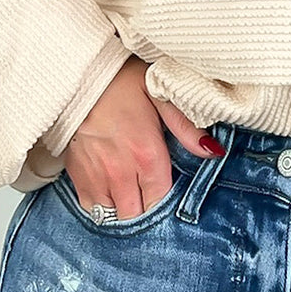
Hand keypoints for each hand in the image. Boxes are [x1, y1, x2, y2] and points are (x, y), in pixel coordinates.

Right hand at [65, 55, 222, 217]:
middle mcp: (122, 173)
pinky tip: (110, 189)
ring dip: (124, 208)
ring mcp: (97, 177)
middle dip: (146, 209)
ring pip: (114, 217)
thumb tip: (214, 151)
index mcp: (147, 155)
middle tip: (149, 192)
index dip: (166, 202)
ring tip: (131, 192)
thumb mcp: (160, 95)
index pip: (161, 202)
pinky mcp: (77, 176)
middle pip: (138, 216)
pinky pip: (92, 209)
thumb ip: (187, 128)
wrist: (78, 74)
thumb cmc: (121, 82)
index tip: (167, 192)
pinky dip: (102, 205)